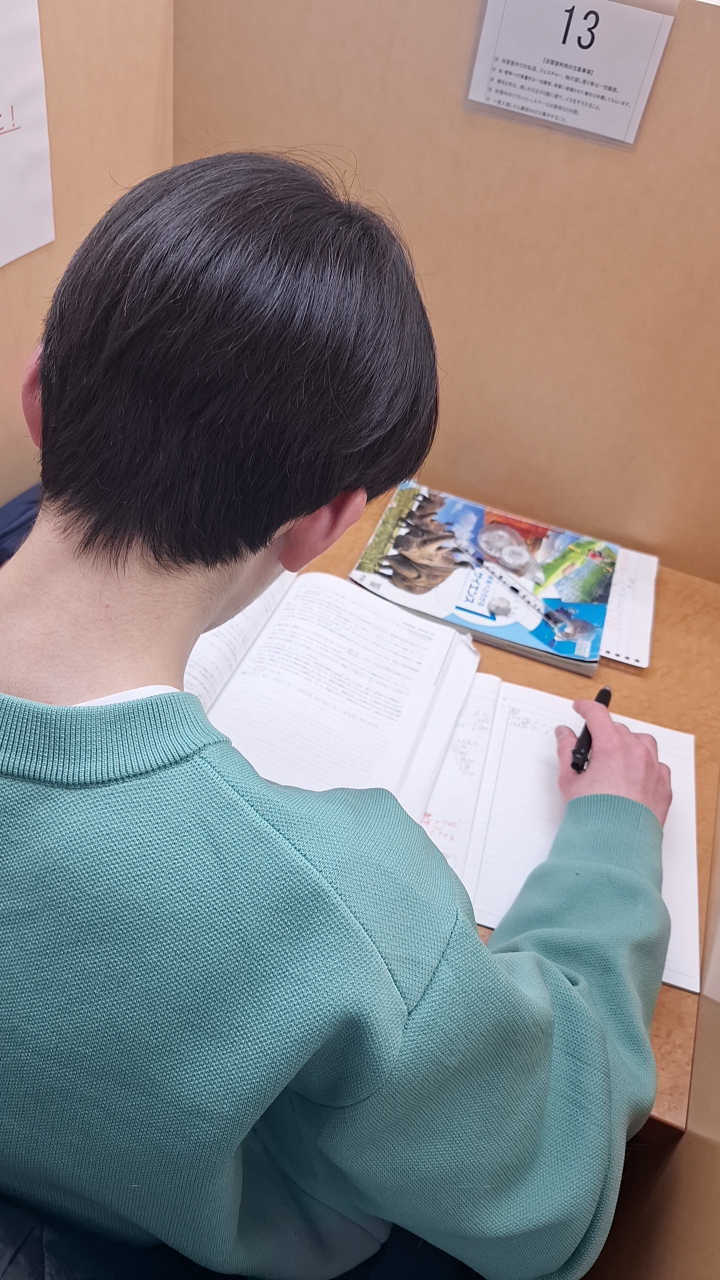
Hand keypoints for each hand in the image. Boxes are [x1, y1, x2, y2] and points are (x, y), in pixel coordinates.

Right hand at [555, 700, 671, 827]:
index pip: (597, 715)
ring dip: (628, 746)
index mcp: (612, 746)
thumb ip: (565, 751)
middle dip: (604, 736)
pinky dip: (645, 766)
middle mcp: (636, 752)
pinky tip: (632, 780)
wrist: (618, 843)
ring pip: (642, 743)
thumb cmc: (595, 815)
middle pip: (618, 730)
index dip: (586, 708)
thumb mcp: (569, 780)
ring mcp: (653, 768)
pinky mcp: (663, 785)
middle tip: (592, 752)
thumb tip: (563, 735)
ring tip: (615, 763)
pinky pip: (656, 765)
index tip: (580, 708)